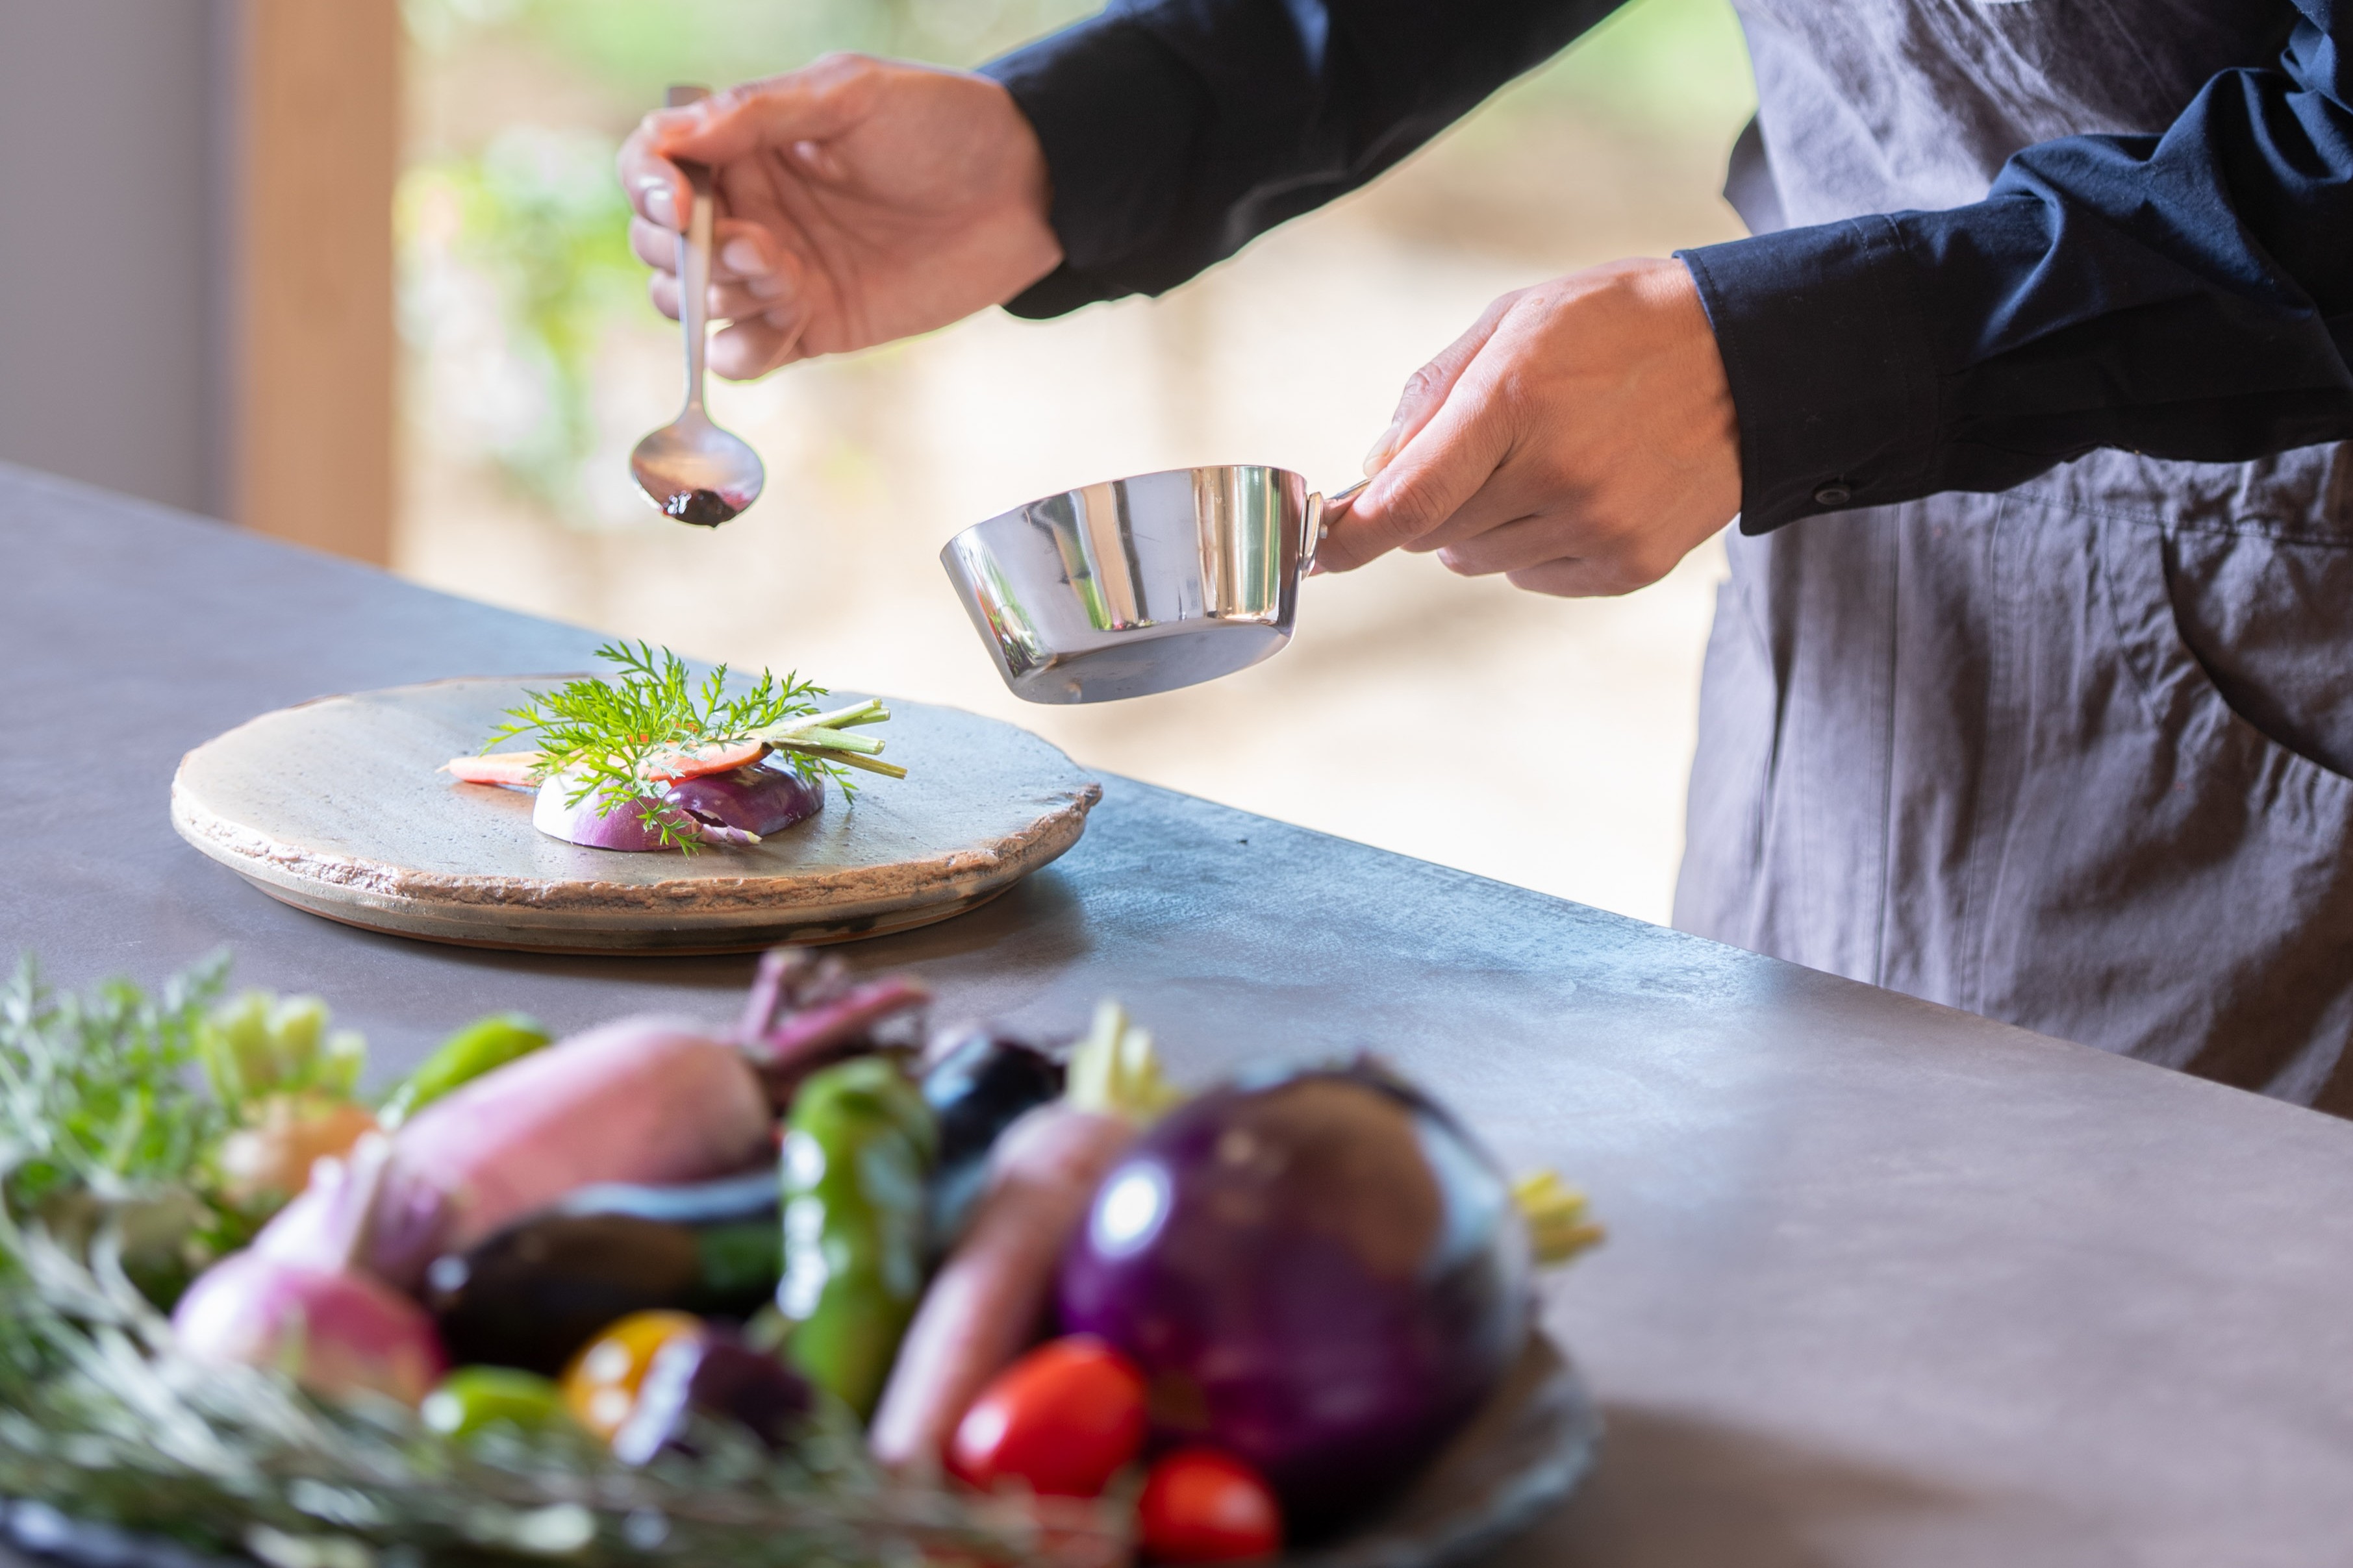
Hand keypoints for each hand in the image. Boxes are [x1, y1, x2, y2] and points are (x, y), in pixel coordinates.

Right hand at [617, 54, 1062, 379]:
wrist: (1024, 192)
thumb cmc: (944, 125)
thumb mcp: (852, 95)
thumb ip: (761, 113)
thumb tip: (675, 134)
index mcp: (745, 142)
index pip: (652, 163)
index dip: (645, 185)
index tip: (677, 202)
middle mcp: (749, 208)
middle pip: (658, 242)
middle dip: (683, 251)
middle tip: (750, 243)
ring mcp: (775, 272)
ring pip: (690, 303)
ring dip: (717, 296)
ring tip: (782, 272)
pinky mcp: (810, 326)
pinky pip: (742, 354)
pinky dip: (742, 350)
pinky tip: (784, 324)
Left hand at [1319, 258, 1741, 595]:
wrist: (1751, 362)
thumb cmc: (1621, 328)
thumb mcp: (1518, 320)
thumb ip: (1434, 393)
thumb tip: (1375, 466)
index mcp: (1515, 403)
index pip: (1408, 501)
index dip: (1351, 536)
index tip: (1319, 547)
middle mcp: (1555, 476)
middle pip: (1434, 533)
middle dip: (1430, 502)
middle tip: (1477, 453)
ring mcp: (1595, 527)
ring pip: (1478, 560)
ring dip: (1481, 523)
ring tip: (1539, 462)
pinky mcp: (1626, 565)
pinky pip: (1532, 578)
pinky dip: (1532, 545)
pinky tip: (1576, 490)